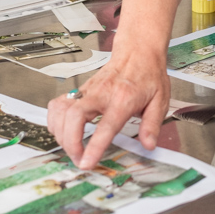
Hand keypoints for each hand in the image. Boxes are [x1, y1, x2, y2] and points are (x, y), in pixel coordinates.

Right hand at [46, 49, 169, 168]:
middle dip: (70, 142)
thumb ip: (152, 125)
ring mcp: (88, 90)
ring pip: (62, 109)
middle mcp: (102, 93)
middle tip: (77, 158)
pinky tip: (61, 130)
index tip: (86, 162)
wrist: (138, 51)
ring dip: (60, 132)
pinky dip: (54, 118)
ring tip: (70, 147)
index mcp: (123, 99)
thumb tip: (148, 145)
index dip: (94, 146)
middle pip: (74, 117)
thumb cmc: (148, 74)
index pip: (105, 126)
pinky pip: (59, 103)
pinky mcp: (81, 89)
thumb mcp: (160, 100)